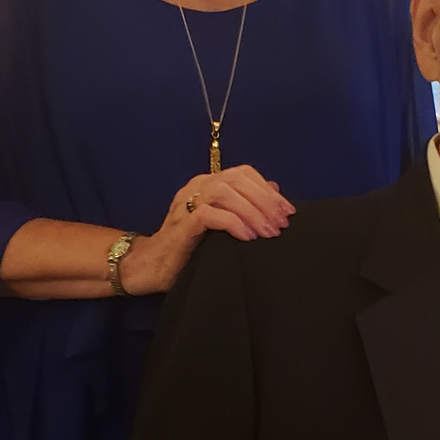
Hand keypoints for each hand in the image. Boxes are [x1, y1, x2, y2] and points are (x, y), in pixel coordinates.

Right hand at [119, 166, 293, 294]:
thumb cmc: (189, 247)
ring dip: (252, 212)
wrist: (151, 267)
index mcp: (208, 184)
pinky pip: (210, 214)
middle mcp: (197, 186)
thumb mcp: (221, 224)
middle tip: (281, 224)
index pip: (243, 173)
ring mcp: (187, 203)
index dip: (268, 190)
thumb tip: (274, 190)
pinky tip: (248, 237)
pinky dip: (233, 223)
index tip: (288, 212)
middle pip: (237, 179)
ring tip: (267, 233)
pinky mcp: (181, 224)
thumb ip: (244, 206)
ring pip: (225, 192)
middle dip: (264, 200)